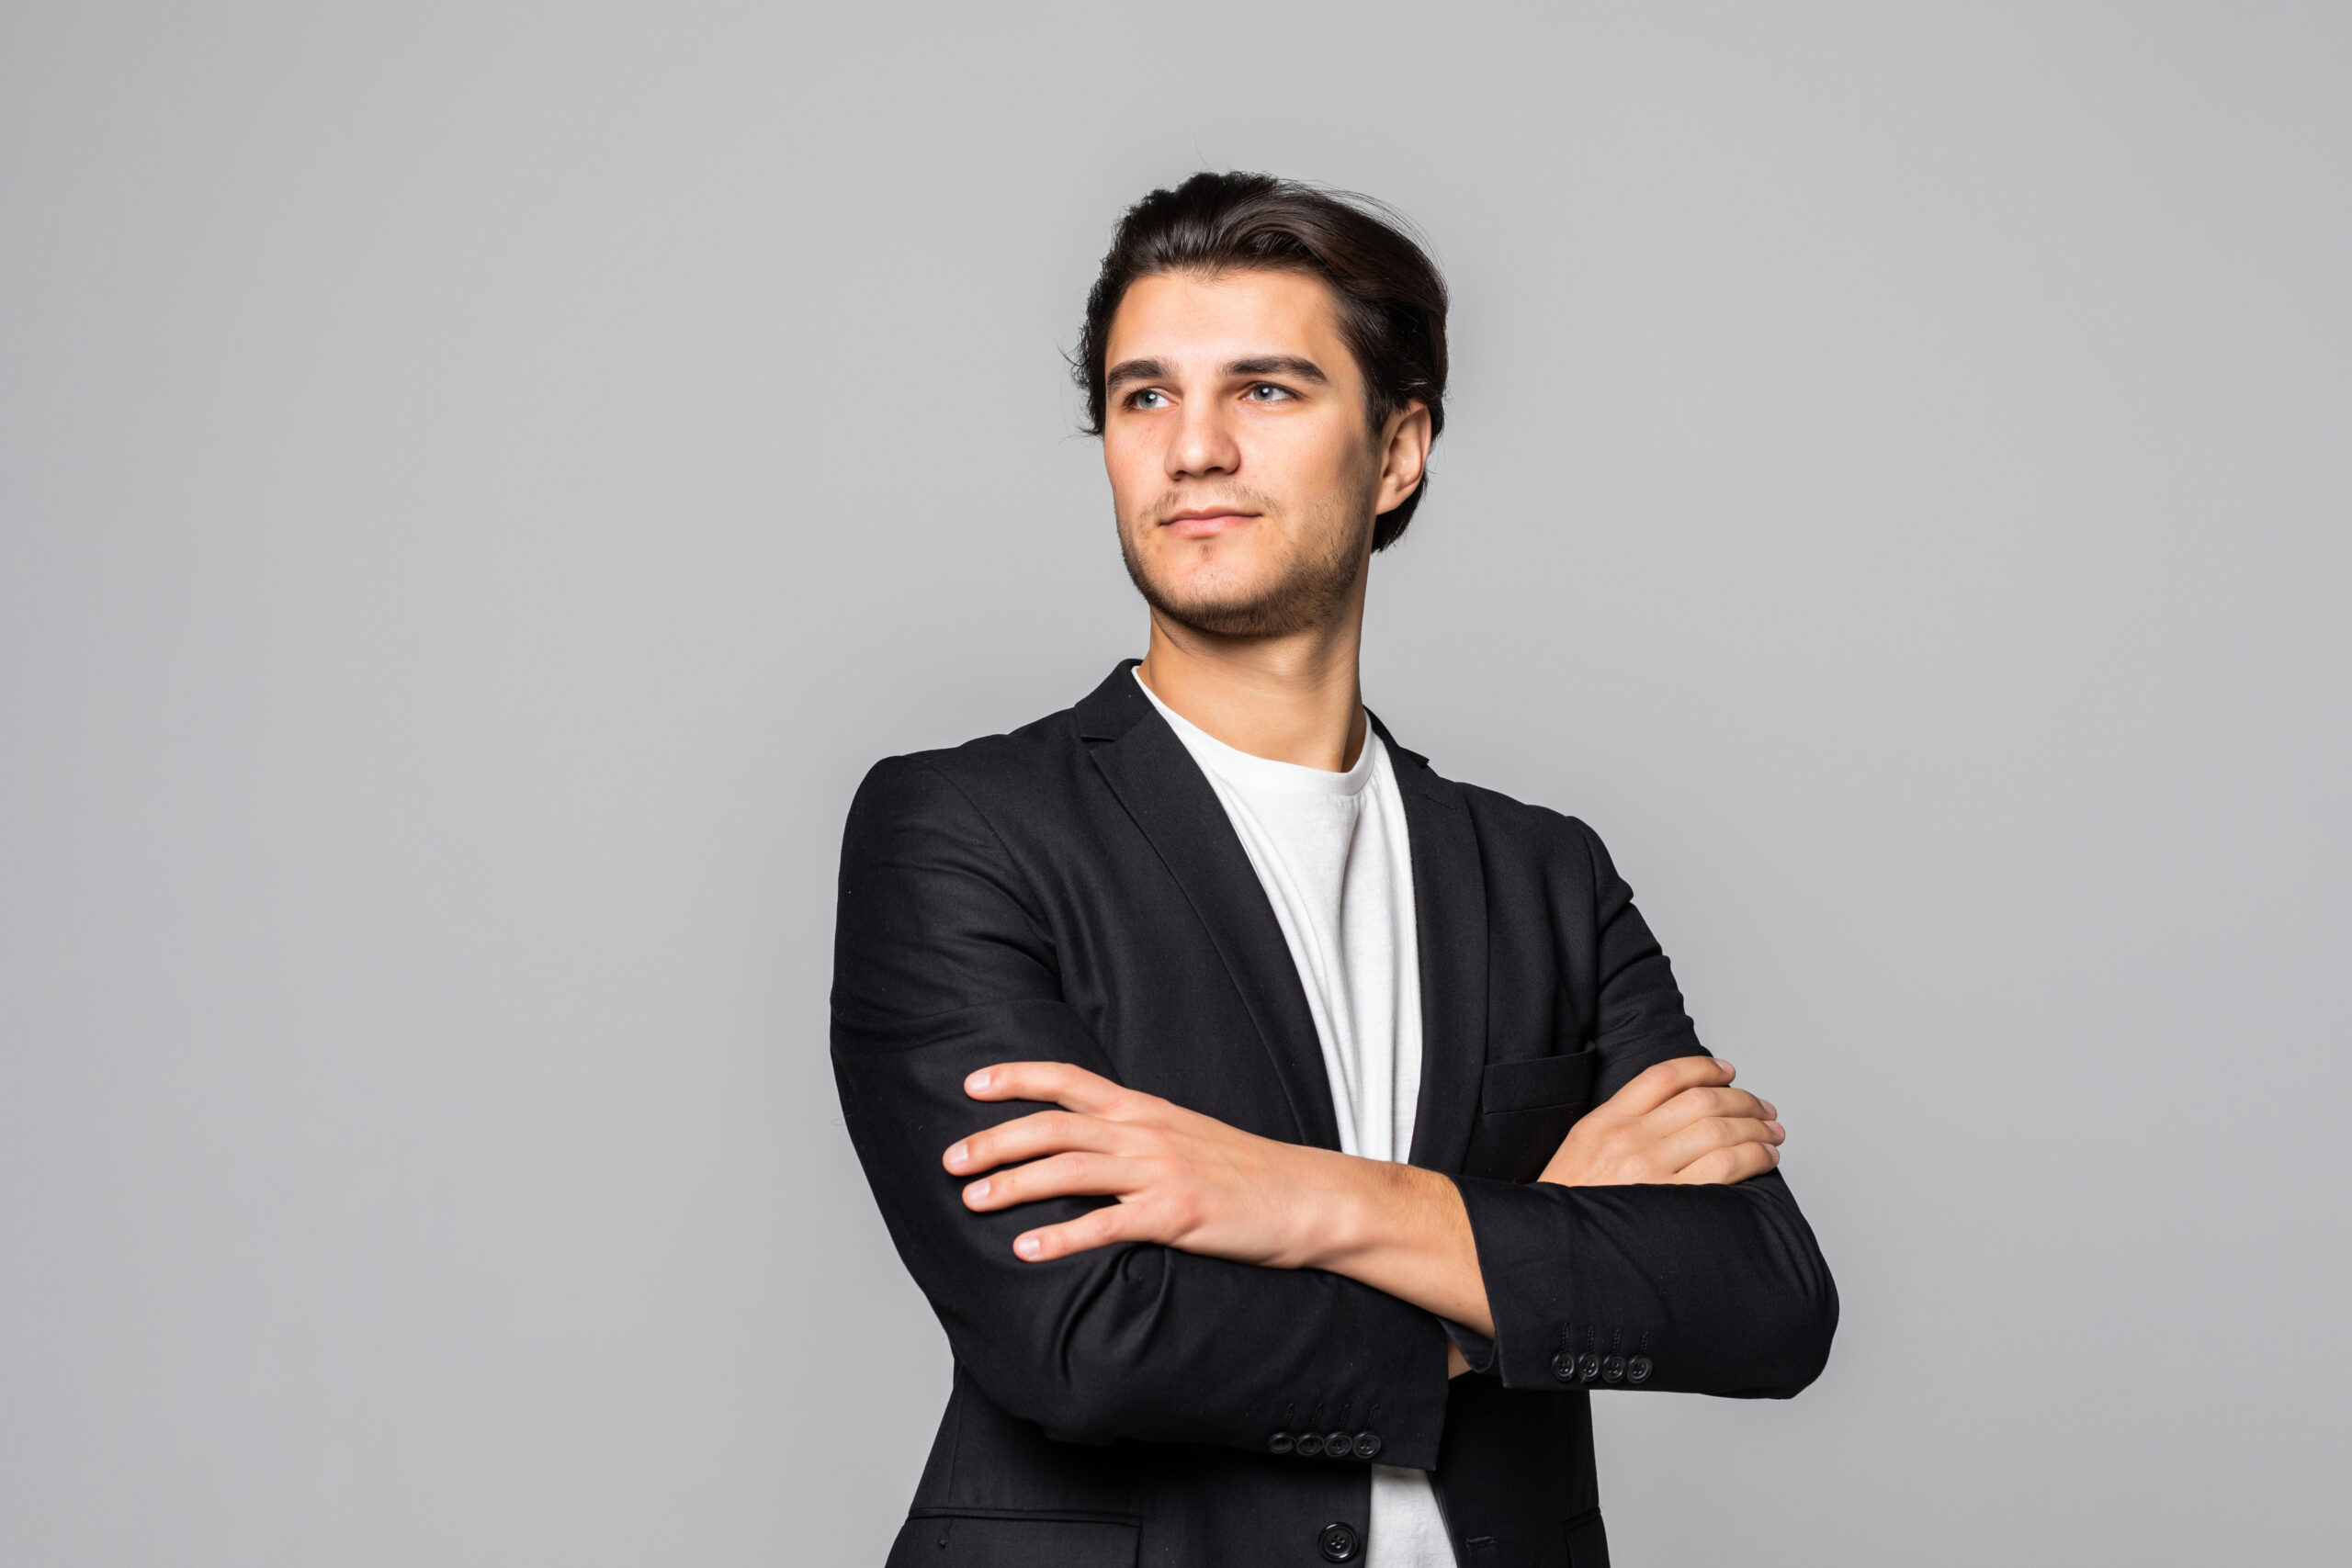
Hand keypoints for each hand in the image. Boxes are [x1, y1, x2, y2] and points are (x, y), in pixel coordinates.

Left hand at [945, 1061, 1494, 1335]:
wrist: (1312, 1198)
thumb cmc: (1248, 1173)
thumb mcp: (1187, 1134)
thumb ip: (1137, 1133)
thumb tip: (1086, 1140)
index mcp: (1146, 1109)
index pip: (1068, 1081)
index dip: (1015, 1078)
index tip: (971, 1084)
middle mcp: (1146, 1133)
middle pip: (1052, 1128)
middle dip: (994, 1141)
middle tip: (951, 1160)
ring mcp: (1160, 1172)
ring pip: (1068, 1171)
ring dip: (1012, 1184)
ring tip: (971, 1201)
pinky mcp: (1176, 1216)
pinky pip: (1106, 1226)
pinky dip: (1061, 1238)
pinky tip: (1027, 1251)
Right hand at [1538, 1056, 1783, 1186]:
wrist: (1553, 1250)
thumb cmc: (1570, 1204)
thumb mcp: (1581, 1149)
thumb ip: (1620, 1125)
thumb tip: (1675, 1113)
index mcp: (1604, 1121)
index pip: (1664, 1076)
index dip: (1704, 1068)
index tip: (1728, 1072)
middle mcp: (1627, 1139)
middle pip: (1701, 1100)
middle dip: (1743, 1100)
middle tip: (1763, 1109)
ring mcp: (1648, 1170)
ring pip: (1719, 1130)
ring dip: (1756, 1128)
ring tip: (1772, 1133)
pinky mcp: (1670, 1201)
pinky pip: (1724, 1167)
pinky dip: (1754, 1157)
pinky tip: (1765, 1157)